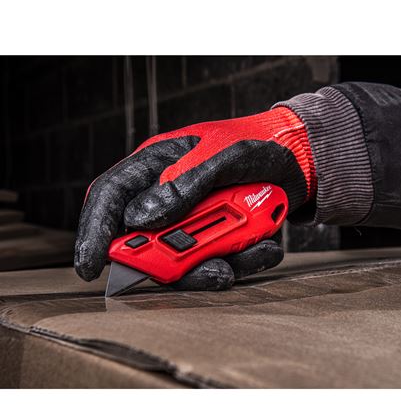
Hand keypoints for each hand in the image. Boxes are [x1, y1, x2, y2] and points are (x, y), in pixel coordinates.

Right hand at [74, 107, 315, 289]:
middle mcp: (168, 197)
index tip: (90, 266)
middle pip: (145, 239)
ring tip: (239, 258)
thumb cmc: (258, 145)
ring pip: (182, 259)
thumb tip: (138, 219)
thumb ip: (183, 184)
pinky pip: (217, 261)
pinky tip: (264, 245)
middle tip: (202, 267)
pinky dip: (241, 261)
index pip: (111, 196)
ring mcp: (193, 220)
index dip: (94, 231)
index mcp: (157, 165)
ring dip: (211, 265)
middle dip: (168, 260)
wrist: (300, 160)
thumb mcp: (224, 157)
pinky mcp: (217, 237)